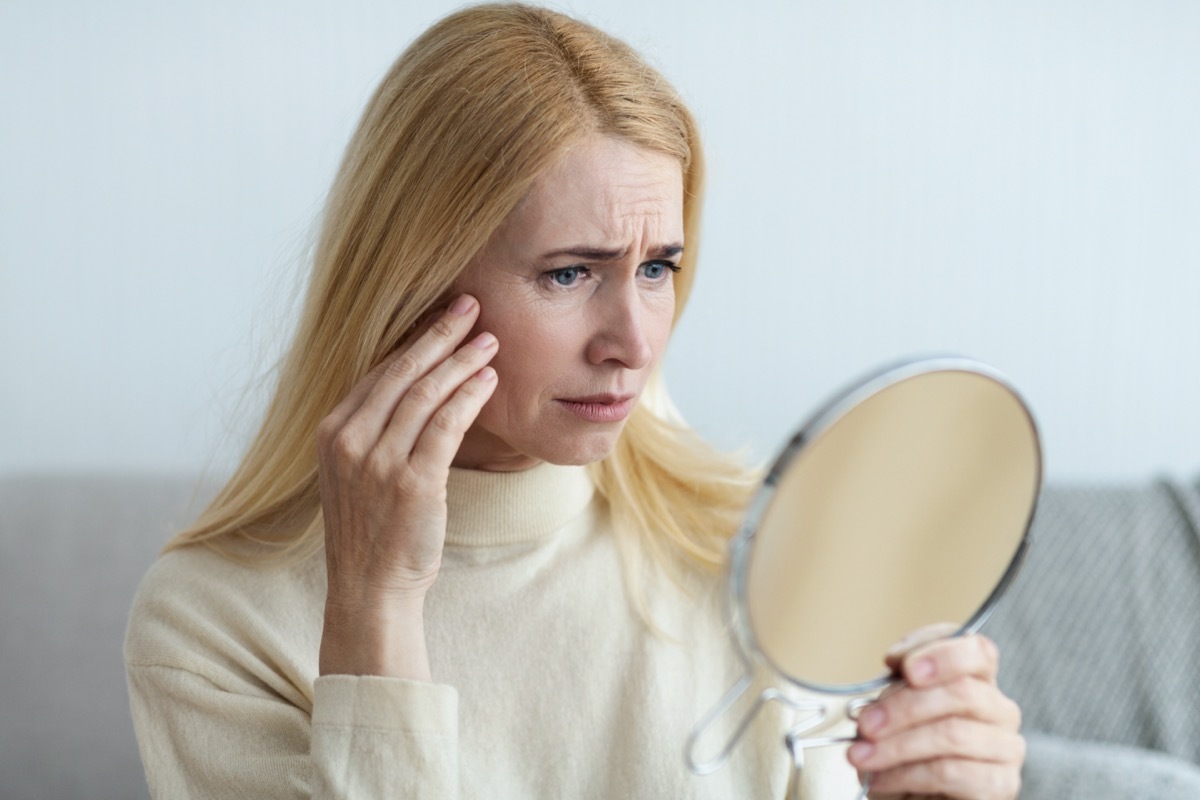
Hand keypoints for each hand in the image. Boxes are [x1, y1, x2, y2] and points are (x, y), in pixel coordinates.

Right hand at [316, 294, 497, 678]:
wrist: (369, 588)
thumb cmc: (371, 530)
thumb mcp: (356, 472)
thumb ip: (374, 430)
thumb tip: (414, 386)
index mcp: (331, 432)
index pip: (379, 371)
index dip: (414, 339)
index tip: (443, 317)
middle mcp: (349, 440)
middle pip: (402, 371)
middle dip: (440, 333)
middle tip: (472, 305)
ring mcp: (378, 461)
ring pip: (426, 392)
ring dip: (462, 360)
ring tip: (490, 340)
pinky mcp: (412, 482)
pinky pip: (446, 425)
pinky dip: (470, 396)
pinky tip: (489, 380)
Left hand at [848, 625, 1024, 799]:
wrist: (915, 798)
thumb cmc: (907, 751)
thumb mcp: (895, 712)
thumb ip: (897, 686)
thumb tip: (892, 667)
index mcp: (977, 681)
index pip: (976, 650)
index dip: (939, 652)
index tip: (897, 663)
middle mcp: (999, 710)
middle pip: (962, 692)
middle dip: (903, 706)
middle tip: (866, 723)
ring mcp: (1005, 748)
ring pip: (953, 734)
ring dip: (897, 746)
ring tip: (862, 756)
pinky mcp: (999, 785)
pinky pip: (951, 773)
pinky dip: (907, 775)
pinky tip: (882, 779)